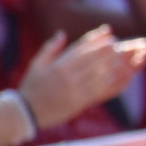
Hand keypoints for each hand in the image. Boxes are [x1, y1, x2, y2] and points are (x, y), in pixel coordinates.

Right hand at [18, 26, 145, 129]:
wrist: (26, 113)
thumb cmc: (31, 86)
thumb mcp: (36, 64)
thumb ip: (50, 48)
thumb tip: (62, 33)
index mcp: (57, 65)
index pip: (81, 48)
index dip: (95, 39)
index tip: (107, 32)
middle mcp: (66, 76)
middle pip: (92, 59)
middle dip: (106, 49)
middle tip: (116, 43)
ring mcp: (73, 90)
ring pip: (97, 74)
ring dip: (109, 64)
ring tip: (118, 57)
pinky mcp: (78, 102)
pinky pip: (96, 90)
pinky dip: (106, 82)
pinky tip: (113, 75)